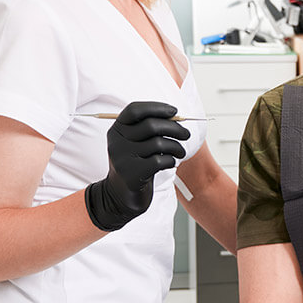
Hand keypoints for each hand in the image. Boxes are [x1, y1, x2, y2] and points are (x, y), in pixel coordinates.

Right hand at [84, 101, 189, 230]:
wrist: (120, 195)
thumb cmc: (135, 163)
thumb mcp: (135, 143)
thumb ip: (149, 129)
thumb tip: (176, 117)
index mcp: (117, 129)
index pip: (135, 110)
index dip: (156, 107)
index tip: (175, 111)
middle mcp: (116, 142)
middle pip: (151, 125)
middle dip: (174, 128)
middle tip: (186, 134)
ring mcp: (122, 158)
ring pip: (158, 143)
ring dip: (176, 147)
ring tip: (180, 152)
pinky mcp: (132, 174)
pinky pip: (159, 161)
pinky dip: (170, 161)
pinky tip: (170, 163)